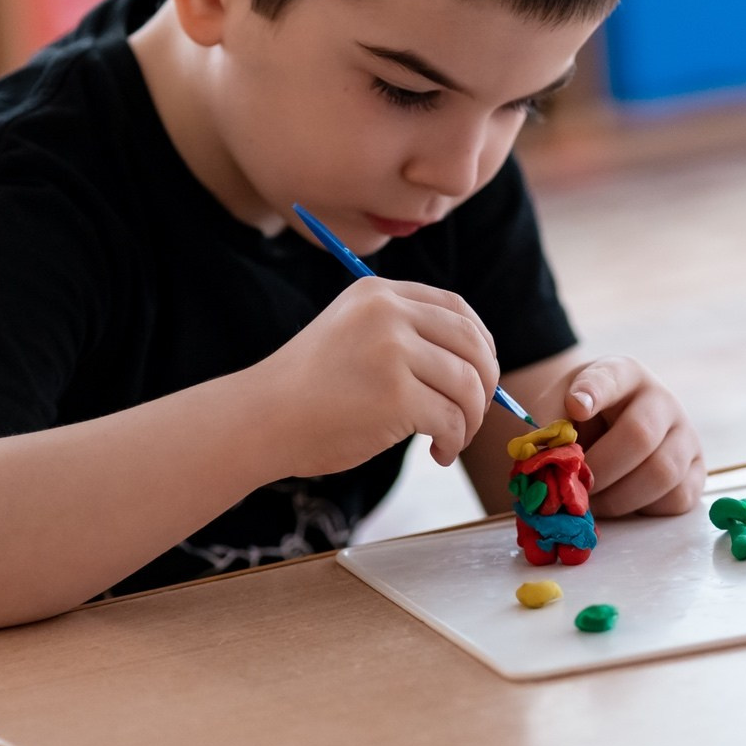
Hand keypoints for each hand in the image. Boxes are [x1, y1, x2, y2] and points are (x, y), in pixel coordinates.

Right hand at [249, 277, 498, 475]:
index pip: (457, 307)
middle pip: (473, 344)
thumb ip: (402, 334)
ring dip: (470, 421)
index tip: (480, 374)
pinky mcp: (397, 395)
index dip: (480, 343)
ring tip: (449, 440)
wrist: (260, 418)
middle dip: (486, 384)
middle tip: (474, 414)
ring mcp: (393, 352)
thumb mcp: (351, 333)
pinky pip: (451, 419)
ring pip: (468, 385)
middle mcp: (389, 313)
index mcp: (378, 293)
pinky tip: (437, 452)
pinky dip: (453, 441)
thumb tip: (474, 365)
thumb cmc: (305, 389)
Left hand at [563, 356, 703, 516]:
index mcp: (623, 374)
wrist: (608, 430)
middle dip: (600, 470)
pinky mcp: (696, 470)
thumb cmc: (581, 419)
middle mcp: (661, 400)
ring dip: (619, 498)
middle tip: (576, 487)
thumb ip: (548, 424)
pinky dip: (645, 509)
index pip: (610, 377)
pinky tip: (623, 501)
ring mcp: (685, 434)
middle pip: (639, 435)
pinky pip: (678, 498)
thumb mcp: (557, 408)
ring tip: (593, 502)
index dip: (593, 392)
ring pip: (662, 473)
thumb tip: (548, 455)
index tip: (575, 406)